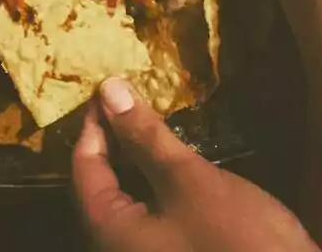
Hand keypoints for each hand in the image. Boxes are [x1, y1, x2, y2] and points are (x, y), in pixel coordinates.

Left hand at [73, 78, 317, 251]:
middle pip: (99, 184)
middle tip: (127, 97)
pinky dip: (153, 185)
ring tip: (147, 120)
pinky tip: (170, 161)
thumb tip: (109, 91)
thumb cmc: (238, 238)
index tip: (108, 86)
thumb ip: (144, 137)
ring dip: (133, 161)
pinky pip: (149, 214)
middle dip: (112, 140)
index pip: (82, 167)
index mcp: (108, 233)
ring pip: (125, 199)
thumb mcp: (189, 180)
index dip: (94, 123)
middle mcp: (116, 248)